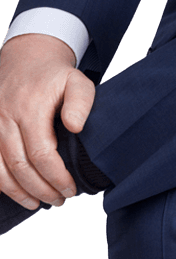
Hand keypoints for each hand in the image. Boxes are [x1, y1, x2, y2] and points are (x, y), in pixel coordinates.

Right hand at [0, 34, 94, 209]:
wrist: (27, 58)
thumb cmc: (54, 75)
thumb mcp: (77, 80)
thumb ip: (81, 102)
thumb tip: (75, 127)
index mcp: (30, 107)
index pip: (41, 153)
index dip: (56, 176)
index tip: (70, 188)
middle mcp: (6, 118)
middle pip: (20, 166)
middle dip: (41, 189)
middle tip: (59, 200)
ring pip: (1, 171)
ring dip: (20, 192)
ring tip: (39, 202)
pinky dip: (2, 184)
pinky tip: (18, 192)